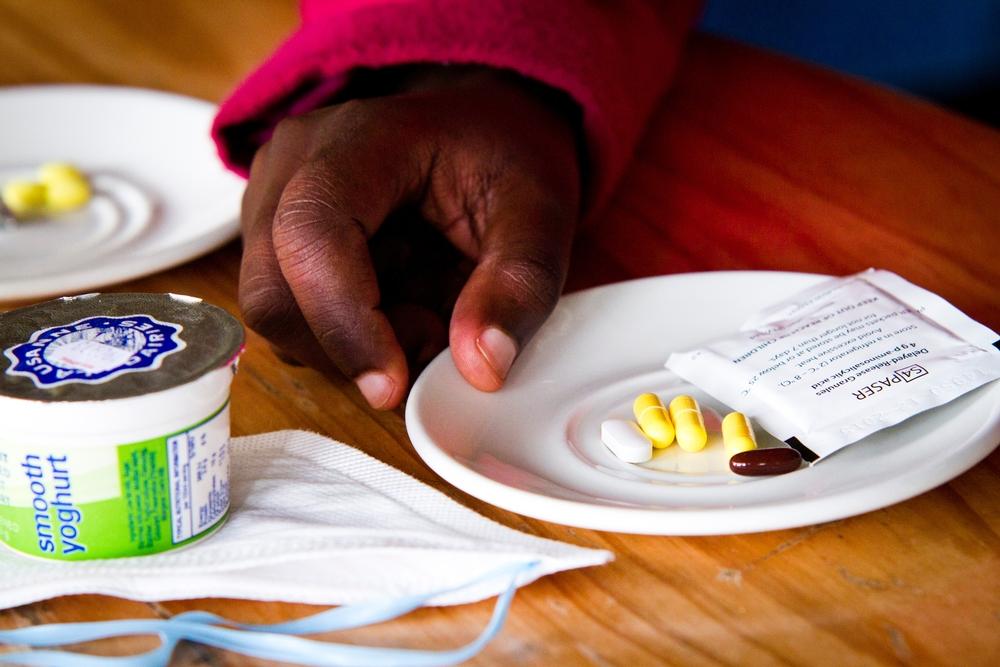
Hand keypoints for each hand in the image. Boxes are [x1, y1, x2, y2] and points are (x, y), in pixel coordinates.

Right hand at [239, 66, 581, 408]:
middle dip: (350, 346)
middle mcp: (292, 165)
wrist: (478, 128)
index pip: (313, 233)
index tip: (393, 384)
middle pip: (273, 290)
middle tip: (430, 338)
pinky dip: (342, 338)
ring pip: (275, 313)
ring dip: (349, 345)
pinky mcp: (274, 240)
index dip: (344, 321)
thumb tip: (481, 368)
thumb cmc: (503, 157)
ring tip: (423, 316)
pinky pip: (287, 315)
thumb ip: (520, 285)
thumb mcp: (540, 213)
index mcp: (358, 141)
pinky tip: (395, 308)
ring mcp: (272, 201)